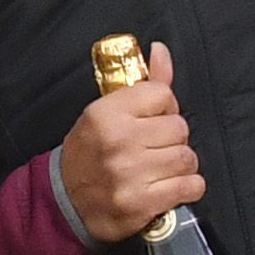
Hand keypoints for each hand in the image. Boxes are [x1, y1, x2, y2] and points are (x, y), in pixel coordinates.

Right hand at [57, 41, 202, 242]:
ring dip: (180, 164)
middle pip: (179, 127)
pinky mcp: (142, 204)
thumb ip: (142, 82)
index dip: (164, 107)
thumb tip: (161, 50)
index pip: (162, 94)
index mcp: (107, 113)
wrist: (64, 202)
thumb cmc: (88, 153)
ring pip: (187, 157)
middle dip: (173, 138)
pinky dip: (188, 187)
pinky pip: (190, 186)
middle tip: (156, 146)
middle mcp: (119, 141)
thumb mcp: (105, 112)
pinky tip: (172, 186)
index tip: (154, 119)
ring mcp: (131, 175)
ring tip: (162, 167)